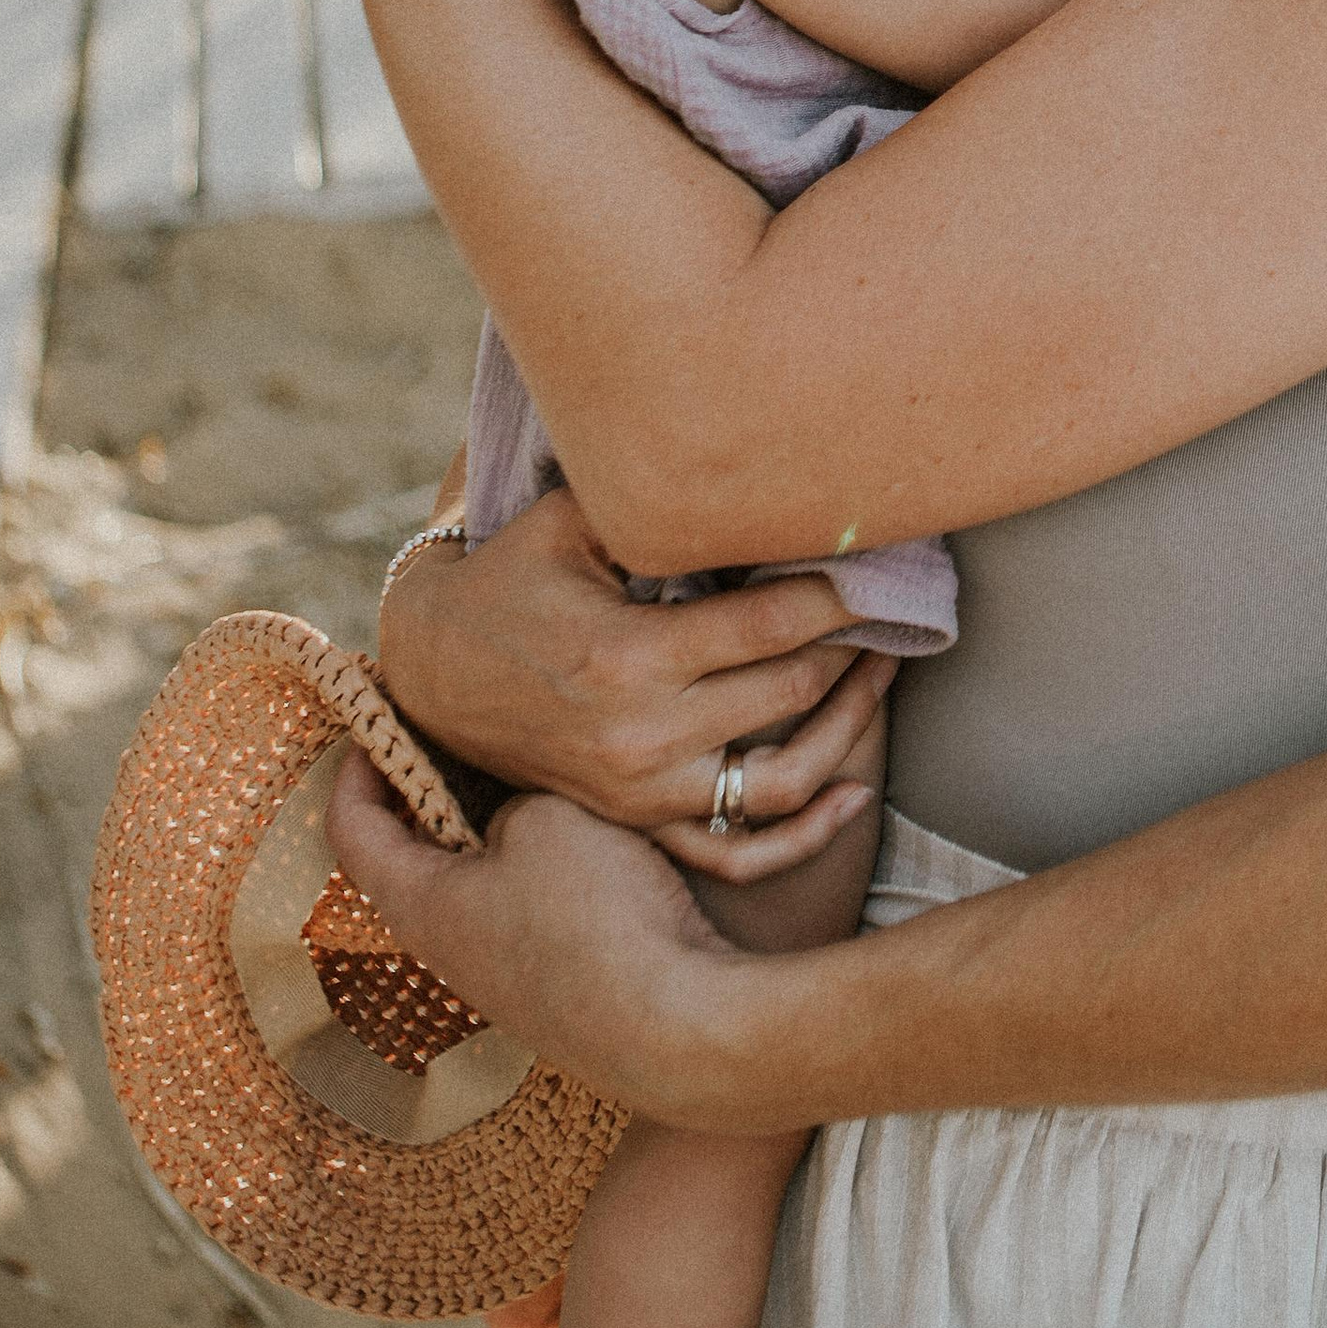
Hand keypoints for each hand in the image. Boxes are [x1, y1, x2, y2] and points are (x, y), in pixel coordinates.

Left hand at [328, 755, 780, 1127]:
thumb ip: (510, 789)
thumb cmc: (598, 913)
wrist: (682, 1022)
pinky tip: (591, 825)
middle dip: (436, 781)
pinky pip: (530, 900)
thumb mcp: (543, 813)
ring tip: (537, 763)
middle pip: (414, 848)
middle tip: (466, 724)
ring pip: (479, 873)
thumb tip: (512, 801)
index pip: (352, 825)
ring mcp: (505, 973)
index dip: (359, 760)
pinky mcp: (559, 982)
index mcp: (418, 904)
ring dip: (498, 818)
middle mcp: (448, 946)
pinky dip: (541, 853)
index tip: (382, 710)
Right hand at [378, 486, 895, 878]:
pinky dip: (805, 832)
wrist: (431, 676)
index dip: (842, 592)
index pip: (775, 623)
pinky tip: (856, 792)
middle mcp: (645, 734)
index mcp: (631, 654)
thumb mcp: (567, 524)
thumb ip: (651, 503)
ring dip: (849, 725)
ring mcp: (646, 790)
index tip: (881, 561)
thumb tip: (750, 474)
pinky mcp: (643, 821)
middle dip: (855, 642)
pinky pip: (739, 853)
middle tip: (895, 603)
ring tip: (883, 673)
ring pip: (784, 777)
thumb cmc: (509, 581)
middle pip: (792, 690)